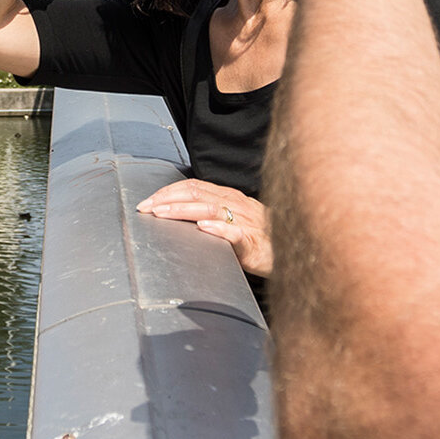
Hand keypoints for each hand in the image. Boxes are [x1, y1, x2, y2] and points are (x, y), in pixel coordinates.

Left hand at [137, 179, 272, 276]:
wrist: (293, 251)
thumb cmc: (261, 238)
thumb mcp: (235, 221)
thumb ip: (214, 215)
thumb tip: (185, 216)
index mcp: (230, 199)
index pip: (195, 187)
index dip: (169, 191)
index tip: (148, 201)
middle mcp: (236, 205)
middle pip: (198, 194)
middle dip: (168, 199)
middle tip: (146, 207)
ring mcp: (246, 222)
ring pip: (211, 210)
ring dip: (184, 210)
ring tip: (162, 214)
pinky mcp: (253, 243)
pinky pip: (236, 233)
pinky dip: (219, 229)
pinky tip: (204, 228)